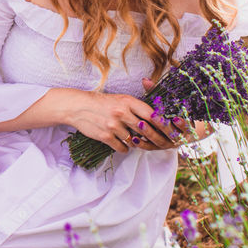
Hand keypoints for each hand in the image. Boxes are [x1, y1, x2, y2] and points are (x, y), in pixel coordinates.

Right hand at [67, 90, 181, 151]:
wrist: (78, 106)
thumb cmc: (102, 102)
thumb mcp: (120, 99)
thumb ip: (136, 108)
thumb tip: (156, 118)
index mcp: (128, 101)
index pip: (151, 114)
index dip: (162, 124)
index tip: (169, 130)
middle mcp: (121, 113)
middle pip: (145, 129)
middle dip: (151, 136)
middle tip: (154, 139)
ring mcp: (113, 126)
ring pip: (134, 141)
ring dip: (135, 142)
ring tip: (130, 138)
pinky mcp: (105, 136)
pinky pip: (122, 148)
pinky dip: (123, 148)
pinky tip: (120, 142)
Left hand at [141, 78, 202, 141]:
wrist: (176, 127)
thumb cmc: (170, 109)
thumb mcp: (166, 100)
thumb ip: (156, 91)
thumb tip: (145, 80)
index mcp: (186, 126)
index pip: (187, 126)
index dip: (182, 123)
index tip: (175, 117)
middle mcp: (179, 137)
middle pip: (172, 134)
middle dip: (163, 126)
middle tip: (153, 117)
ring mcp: (168, 143)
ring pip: (161, 141)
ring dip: (150, 134)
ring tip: (140, 124)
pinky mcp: (158, 147)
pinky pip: (151, 147)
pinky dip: (143, 144)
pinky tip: (134, 139)